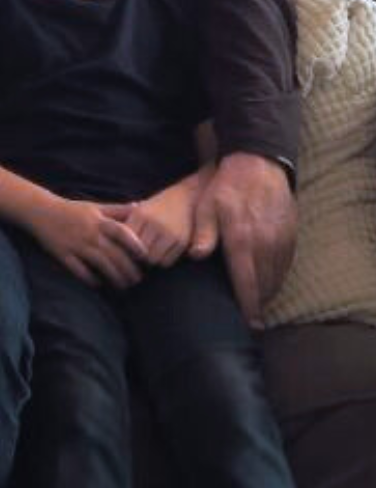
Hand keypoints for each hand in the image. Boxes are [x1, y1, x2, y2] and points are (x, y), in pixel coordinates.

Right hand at [28, 194, 147, 288]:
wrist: (40, 211)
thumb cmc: (71, 209)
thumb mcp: (95, 206)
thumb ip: (117, 209)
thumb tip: (140, 206)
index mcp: (98, 220)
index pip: (122, 232)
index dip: (136, 245)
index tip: (145, 257)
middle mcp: (89, 232)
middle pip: (114, 253)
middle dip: (128, 269)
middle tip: (138, 280)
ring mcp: (75, 244)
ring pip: (100, 264)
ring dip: (115, 277)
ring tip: (124, 286)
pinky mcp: (63, 254)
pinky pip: (79, 270)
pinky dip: (90, 279)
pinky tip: (99, 284)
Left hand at [122, 170, 206, 266]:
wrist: (186, 198)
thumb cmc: (156, 207)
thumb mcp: (139, 210)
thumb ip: (125, 225)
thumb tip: (108, 243)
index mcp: (140, 214)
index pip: (124, 241)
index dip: (122, 249)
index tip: (121, 250)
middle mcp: (155, 223)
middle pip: (137, 253)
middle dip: (134, 258)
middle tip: (133, 258)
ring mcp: (170, 232)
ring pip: (152, 260)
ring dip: (148, 262)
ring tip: (147, 257)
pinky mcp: (182, 241)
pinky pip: (166, 262)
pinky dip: (162, 262)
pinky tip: (160, 255)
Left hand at [190, 152, 296, 326]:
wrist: (258, 164)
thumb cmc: (225, 187)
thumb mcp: (206, 206)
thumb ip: (203, 233)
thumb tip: (196, 257)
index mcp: (241, 240)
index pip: (246, 281)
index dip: (248, 305)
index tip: (249, 323)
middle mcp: (265, 244)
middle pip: (264, 284)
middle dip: (259, 304)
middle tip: (253, 321)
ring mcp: (281, 239)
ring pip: (277, 276)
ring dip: (269, 292)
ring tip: (259, 306)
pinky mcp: (290, 234)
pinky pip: (287, 263)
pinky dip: (279, 277)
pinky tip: (271, 283)